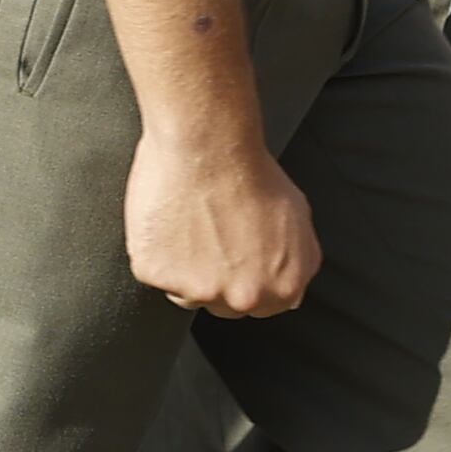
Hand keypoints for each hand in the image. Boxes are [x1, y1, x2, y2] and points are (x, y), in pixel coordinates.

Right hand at [124, 122, 320, 317]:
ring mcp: (197, 290)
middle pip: (222, 306)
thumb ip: (298, 261)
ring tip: (186, 222)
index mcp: (283, 288)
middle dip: (215, 277)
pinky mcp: (157, 273)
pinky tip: (166, 218)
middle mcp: (243, 297)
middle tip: (209, 235)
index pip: (261, 307)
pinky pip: (151, 272)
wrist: (208, 144)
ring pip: (184, 293)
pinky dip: (153, 249)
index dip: (246, 279)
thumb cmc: (251, 172)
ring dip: (182, 267)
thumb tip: (291, 286)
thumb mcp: (299, 220)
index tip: (233, 257)